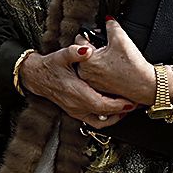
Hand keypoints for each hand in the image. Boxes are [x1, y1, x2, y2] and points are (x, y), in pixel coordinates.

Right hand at [18, 46, 133, 127]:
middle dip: (122, 111)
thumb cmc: (50, 67)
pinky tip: (113, 112)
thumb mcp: (61, 56)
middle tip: (135, 104)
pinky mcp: (75, 112)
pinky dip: (106, 119)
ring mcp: (75, 111)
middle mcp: (76, 105)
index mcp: (75, 93)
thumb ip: (74, 52)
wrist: (37, 77)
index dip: (117, 105)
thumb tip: (86, 50)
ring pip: (100, 122)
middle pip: (104, 115)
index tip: (130, 102)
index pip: (100, 104)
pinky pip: (94, 121)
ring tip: (127, 109)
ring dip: (115, 117)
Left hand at [73, 20, 155, 106]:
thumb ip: (111, 25)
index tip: (102, 35)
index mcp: (86, 60)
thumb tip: (108, 20)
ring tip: (110, 56)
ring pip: (89, 62)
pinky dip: (101, 67)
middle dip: (93, 46)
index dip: (92, 33)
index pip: (80, 39)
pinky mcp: (98, 87)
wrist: (144, 85)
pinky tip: (112, 66)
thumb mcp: (121, 38)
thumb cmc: (132, 66)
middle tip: (107, 46)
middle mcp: (84, 73)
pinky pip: (95, 73)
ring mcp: (91, 81)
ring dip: (96, 57)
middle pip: (82, 52)